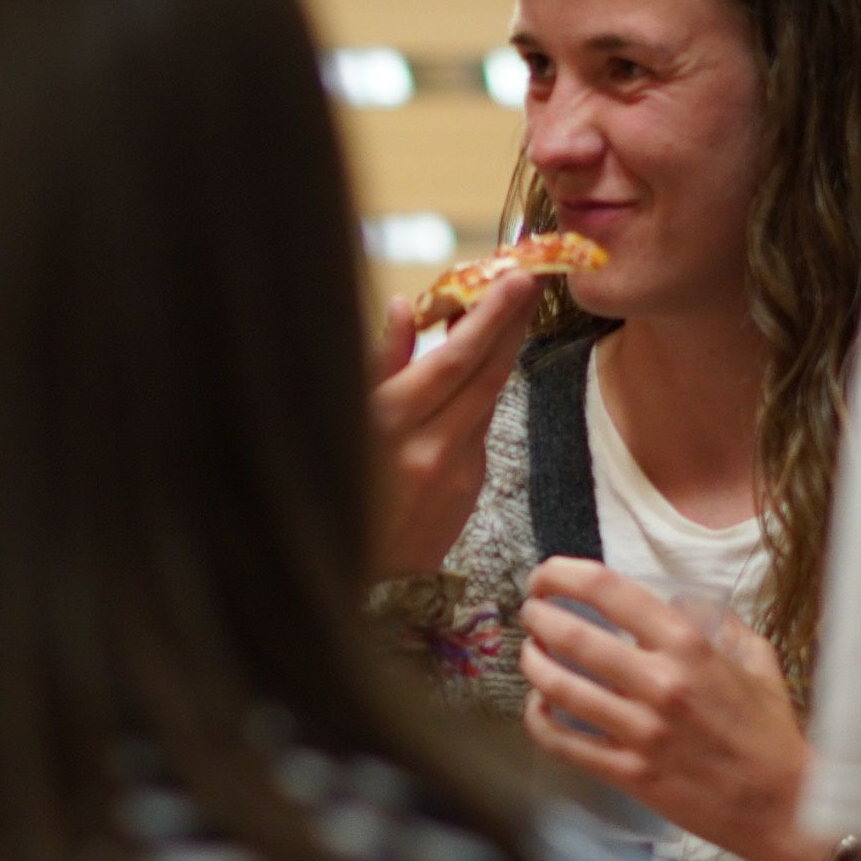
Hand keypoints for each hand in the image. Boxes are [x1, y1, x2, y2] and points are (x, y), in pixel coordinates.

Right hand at [369, 273, 539, 578]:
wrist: (351, 579)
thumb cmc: (330, 488)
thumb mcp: (341, 420)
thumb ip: (377, 364)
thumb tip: (405, 307)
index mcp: (388, 426)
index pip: (453, 362)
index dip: (489, 319)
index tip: (516, 281)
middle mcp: (429, 449)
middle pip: (485, 376)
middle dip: (511, 324)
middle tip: (530, 281)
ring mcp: (455, 474)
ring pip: (486, 400)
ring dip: (500, 355)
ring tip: (507, 311)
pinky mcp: (467, 492)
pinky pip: (478, 431)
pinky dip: (479, 397)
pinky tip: (478, 372)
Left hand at [519, 556, 827, 860]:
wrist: (785, 805)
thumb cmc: (772, 733)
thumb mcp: (758, 660)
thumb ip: (717, 622)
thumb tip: (676, 601)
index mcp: (690, 646)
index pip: (608, 591)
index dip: (563, 574)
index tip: (546, 575)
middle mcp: (660, 683)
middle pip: (571, 635)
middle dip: (538, 615)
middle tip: (530, 611)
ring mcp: (641, 732)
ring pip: (558, 688)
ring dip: (532, 663)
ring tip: (529, 652)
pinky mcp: (629, 774)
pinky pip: (564, 743)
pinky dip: (539, 719)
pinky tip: (539, 706)